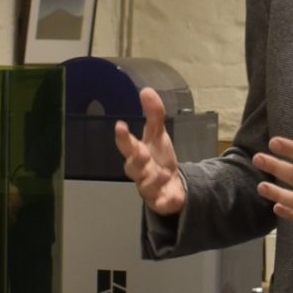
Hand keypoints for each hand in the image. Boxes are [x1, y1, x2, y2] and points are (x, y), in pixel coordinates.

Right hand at [114, 86, 186, 219]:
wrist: (172, 186)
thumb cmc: (159, 159)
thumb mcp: (158, 136)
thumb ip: (154, 115)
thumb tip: (146, 90)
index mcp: (137, 154)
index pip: (127, 145)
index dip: (123, 137)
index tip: (120, 126)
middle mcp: (140, 172)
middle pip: (132, 167)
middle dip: (136, 160)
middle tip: (141, 152)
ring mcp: (149, 188)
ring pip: (146, 186)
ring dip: (153, 180)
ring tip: (163, 173)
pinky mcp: (160, 201)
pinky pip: (160, 202)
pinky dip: (164, 200)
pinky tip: (170, 196)